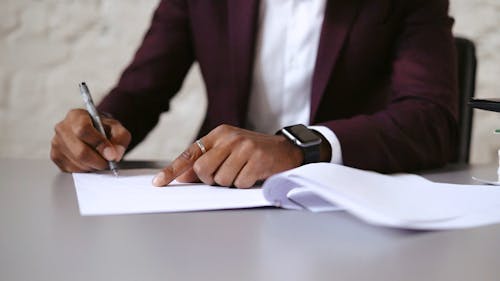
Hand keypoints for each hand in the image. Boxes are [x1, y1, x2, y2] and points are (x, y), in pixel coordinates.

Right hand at [50, 109, 130, 172]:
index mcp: (76, 115)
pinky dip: (85, 170)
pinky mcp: (55, 156)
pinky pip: (71, 169)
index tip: (111, 155)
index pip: (83, 130)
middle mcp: (62, 127)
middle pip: (79, 150)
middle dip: (97, 161)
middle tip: (108, 163)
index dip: (99, 144)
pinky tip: (91, 163)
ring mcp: (56, 143)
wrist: (95, 132)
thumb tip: (114, 155)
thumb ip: (120, 138)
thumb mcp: (117, 128)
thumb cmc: (104, 129)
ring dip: (92, 166)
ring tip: (100, 161)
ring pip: (76, 162)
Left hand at [152, 125, 303, 187]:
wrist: (286, 149)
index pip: (190, 153)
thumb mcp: (229, 151)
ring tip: (243, 172)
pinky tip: (254, 174)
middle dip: (210, 179)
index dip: (173, 169)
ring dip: (231, 182)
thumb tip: (183, 177)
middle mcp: (230, 138)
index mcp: (219, 134)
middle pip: (202, 170)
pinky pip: (240, 183)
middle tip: (225, 175)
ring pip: (221, 179)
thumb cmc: (253, 152)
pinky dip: (245, 184)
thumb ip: (207, 161)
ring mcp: (244, 148)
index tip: (159, 183)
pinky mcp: (257, 159)